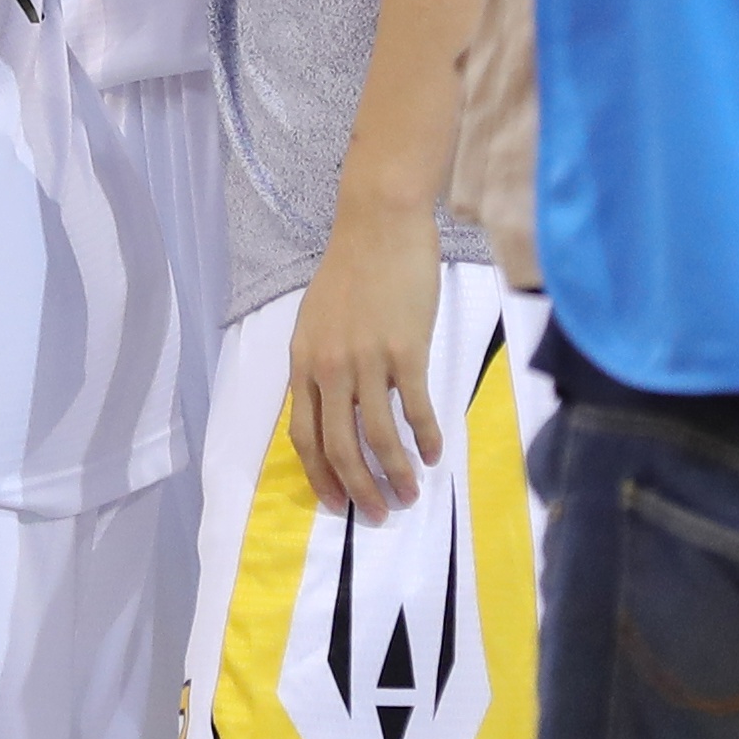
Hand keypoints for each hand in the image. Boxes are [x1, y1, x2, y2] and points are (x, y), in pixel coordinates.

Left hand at [286, 211, 443, 519]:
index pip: (303, 435)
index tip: (336, 502)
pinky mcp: (405, 350)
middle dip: (359, 489)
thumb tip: (335, 409)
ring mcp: (367, 359)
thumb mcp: (317, 320)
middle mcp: (330, 367)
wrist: (379, 223)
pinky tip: (435, 454)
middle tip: (377, 514)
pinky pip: (415, 407)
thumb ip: (321, 364)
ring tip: (410, 495)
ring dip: (396, 474)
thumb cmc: (351, 268)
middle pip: (339, 446)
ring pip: (378, 436)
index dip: (320, 475)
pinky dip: (426, 436)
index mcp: (303, 362)